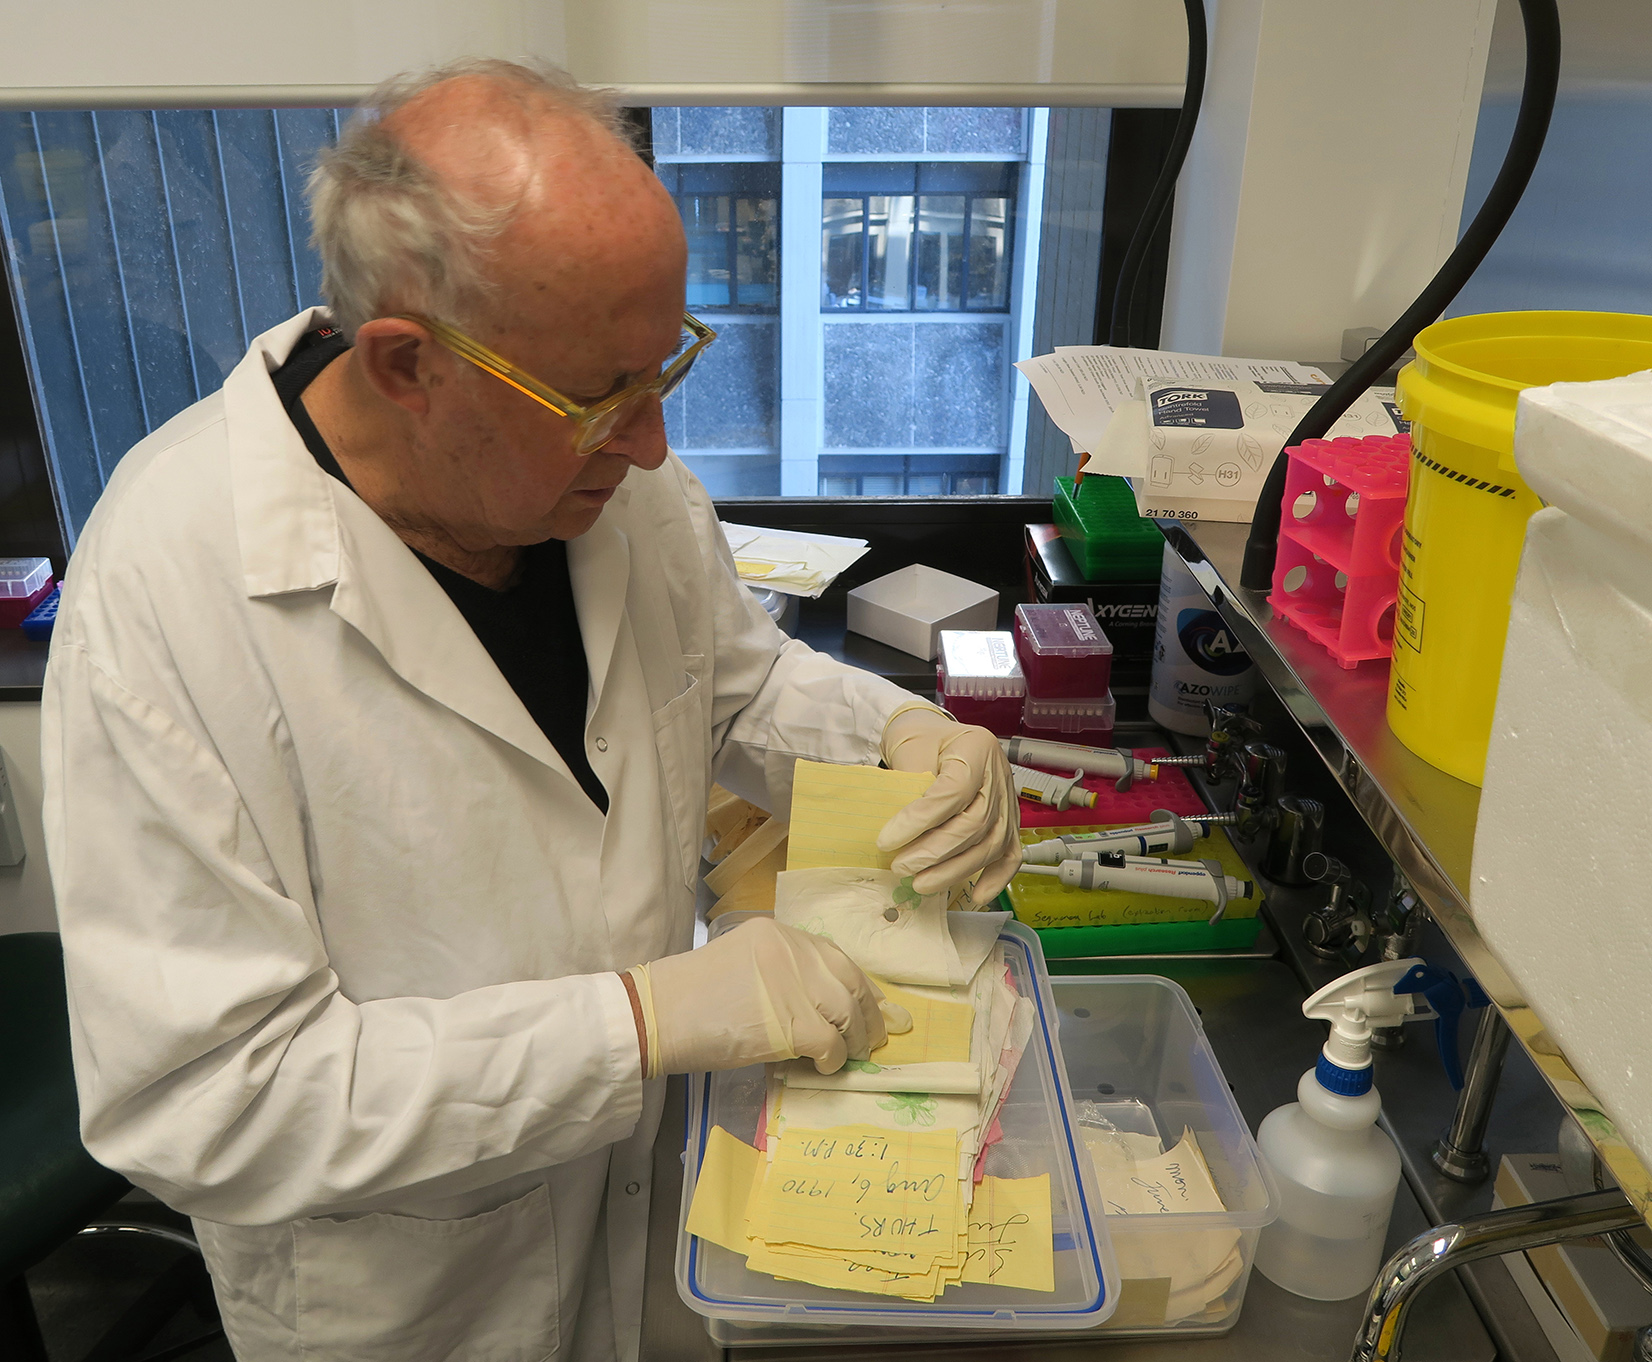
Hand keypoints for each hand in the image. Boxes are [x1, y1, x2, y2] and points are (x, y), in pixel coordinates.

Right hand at [624, 918, 910, 1077]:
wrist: (657, 1015)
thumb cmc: (689, 997)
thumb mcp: (741, 965)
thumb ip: (780, 974)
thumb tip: (821, 1006)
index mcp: (778, 933)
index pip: (835, 956)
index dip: (859, 985)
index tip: (873, 1005)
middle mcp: (792, 950)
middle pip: (850, 980)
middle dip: (868, 1013)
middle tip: (874, 1037)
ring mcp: (795, 985)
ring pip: (848, 1012)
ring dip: (854, 1039)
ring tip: (849, 1055)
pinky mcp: (793, 1023)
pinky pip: (830, 1043)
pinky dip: (833, 1059)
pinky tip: (824, 1067)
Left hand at [876, 705, 1021, 903]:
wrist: (936, 734)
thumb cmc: (920, 740)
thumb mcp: (909, 749)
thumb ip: (908, 786)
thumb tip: (898, 836)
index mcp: (976, 747)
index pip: (953, 792)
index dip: (919, 821)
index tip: (887, 840)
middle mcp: (998, 774)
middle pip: (975, 823)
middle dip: (935, 852)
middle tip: (901, 867)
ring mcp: (1008, 798)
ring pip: (992, 843)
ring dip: (956, 870)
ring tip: (921, 883)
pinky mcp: (1009, 819)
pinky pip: (1010, 853)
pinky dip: (995, 877)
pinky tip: (976, 896)